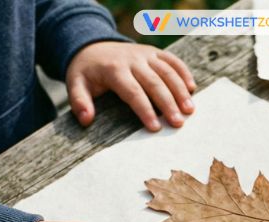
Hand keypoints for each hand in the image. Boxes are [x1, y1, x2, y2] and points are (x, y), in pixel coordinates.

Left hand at [65, 41, 195, 130]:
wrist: (92, 46)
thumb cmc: (86, 72)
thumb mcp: (75, 84)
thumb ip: (79, 101)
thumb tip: (86, 120)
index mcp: (114, 70)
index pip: (133, 92)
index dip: (145, 110)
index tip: (155, 128)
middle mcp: (132, 60)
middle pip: (154, 83)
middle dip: (168, 103)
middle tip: (178, 123)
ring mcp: (145, 54)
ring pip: (167, 71)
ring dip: (180, 90)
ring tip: (190, 110)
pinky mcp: (154, 52)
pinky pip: (172, 60)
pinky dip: (183, 72)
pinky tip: (192, 89)